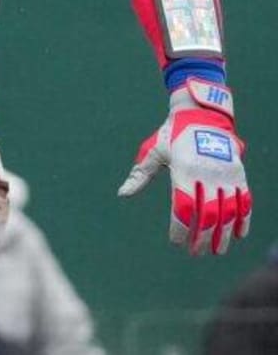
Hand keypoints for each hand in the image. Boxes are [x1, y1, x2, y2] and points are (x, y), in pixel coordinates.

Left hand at [118, 78, 250, 254]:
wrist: (202, 114)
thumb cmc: (173, 134)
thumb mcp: (154, 151)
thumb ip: (140, 174)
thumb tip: (123, 193)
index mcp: (184, 170)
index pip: (183, 207)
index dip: (180, 227)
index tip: (176, 242)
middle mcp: (207, 175)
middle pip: (207, 214)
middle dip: (202, 237)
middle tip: (196, 252)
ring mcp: (226, 175)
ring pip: (229, 211)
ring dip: (223, 233)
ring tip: (217, 250)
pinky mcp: (239, 174)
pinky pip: (245, 200)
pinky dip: (243, 219)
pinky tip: (237, 234)